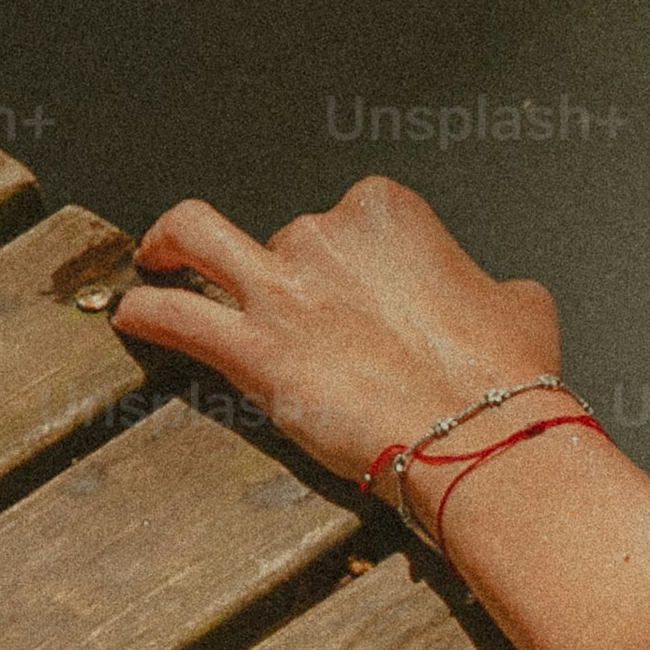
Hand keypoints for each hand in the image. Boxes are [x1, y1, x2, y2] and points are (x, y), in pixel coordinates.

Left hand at [115, 175, 569, 496]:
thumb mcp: (522, 305)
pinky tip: (127, 317)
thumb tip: (493, 296)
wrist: (487, 438)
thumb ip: (489, 286)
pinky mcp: (254, 350)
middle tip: (309, 332)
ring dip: (169, 242)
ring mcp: (283, 288)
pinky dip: (143, 312)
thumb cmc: (508, 379)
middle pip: (284, 240)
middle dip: (289, 280)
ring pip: (196, 236)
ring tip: (158, 258)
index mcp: (389, 211)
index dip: (351, 259)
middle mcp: (327, 233)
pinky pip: (174, 316)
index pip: (349, 219)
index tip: (357, 293)